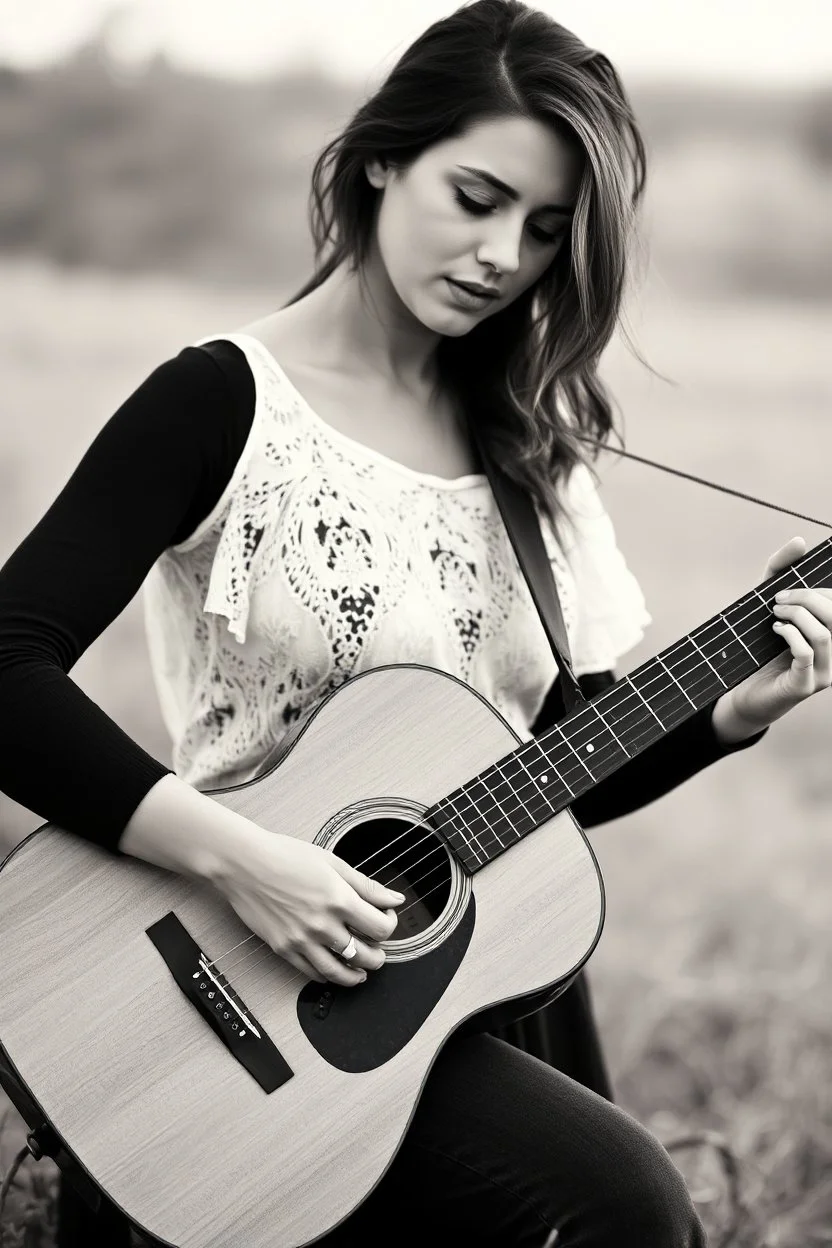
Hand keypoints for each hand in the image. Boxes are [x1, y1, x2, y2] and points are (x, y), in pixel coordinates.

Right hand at [213, 831, 405, 987]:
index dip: (390, 925)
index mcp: (339, 900)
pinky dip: (327, 976)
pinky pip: (311, 973)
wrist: (244, 864)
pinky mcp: (283, 949)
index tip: (386, 918)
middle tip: (377, 947)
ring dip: (356, 975)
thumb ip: (366, 885)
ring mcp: (302, 940)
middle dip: (378, 954)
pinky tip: (332, 970)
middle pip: (365, 955)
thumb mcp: (332, 862)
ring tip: (362, 971)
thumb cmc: (285, 856)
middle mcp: (322, 924)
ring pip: (339, 972)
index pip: (381, 929)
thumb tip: (394, 899)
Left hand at [712, 536, 831, 743]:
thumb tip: (800, 541)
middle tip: (779, 598)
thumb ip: (780, 571)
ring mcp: (825, 673)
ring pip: (825, 635)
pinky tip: (776, 630)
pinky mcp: (805, 686)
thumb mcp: (767, 603)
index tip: (790, 587)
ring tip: (775, 612)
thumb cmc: (759, 646)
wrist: (742, 692)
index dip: (820, 591)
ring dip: (797, 615)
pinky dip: (790, 636)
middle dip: (808, 598)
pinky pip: (806, 654)